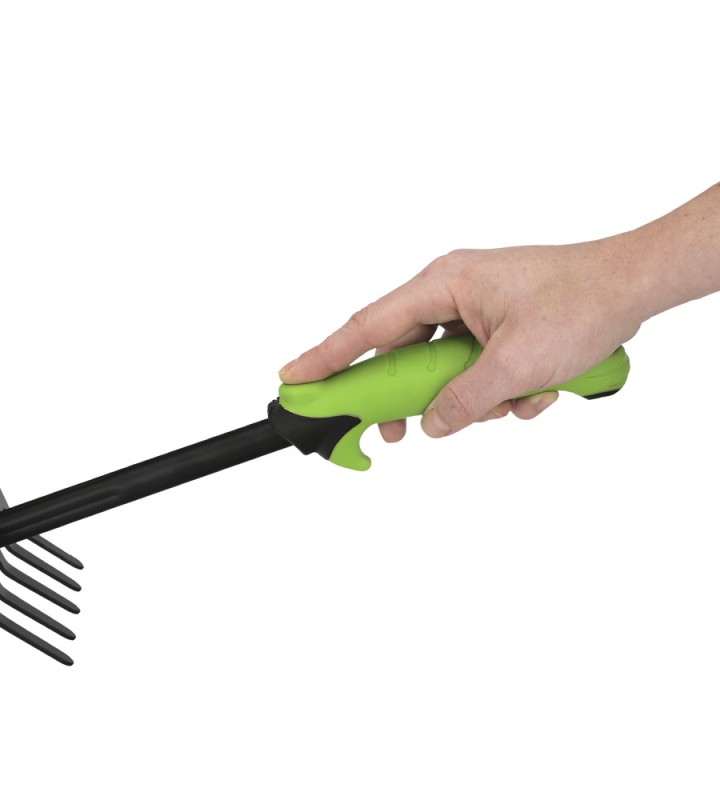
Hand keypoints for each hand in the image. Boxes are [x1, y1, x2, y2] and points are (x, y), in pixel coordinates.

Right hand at [279, 237, 643, 439]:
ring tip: (513, 401)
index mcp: (443, 283)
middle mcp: (451, 293)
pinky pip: (475, 370)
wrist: (636, 285)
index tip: (295, 378)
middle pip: (402, 356)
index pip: (369, 325)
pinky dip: (499, 392)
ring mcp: (473, 311)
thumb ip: (465, 399)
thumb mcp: (516, 362)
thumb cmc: (582, 300)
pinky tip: (536, 392)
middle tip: (396, 432)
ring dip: (471, 398)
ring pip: (443, 370)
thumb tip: (433, 425)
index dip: (327, 355)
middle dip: (410, 398)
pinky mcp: (495, 328)